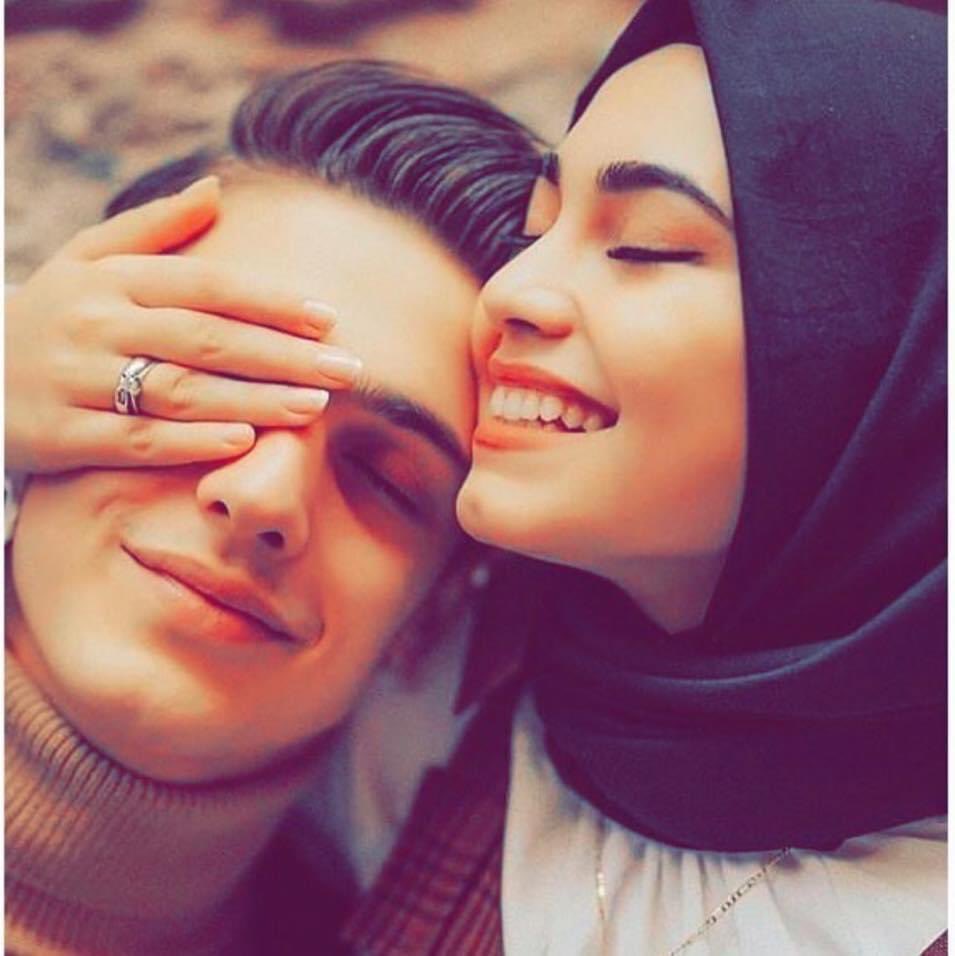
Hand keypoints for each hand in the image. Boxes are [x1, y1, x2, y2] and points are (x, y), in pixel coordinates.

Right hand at [6, 175, 360, 472]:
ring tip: (313, 405)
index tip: (328, 319)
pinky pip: (134, 440)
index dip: (270, 302)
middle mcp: (96, 324)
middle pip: (205, 339)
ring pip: (178, 390)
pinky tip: (243, 442)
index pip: (206, 286)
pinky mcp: (61, 434)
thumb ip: (153, 228)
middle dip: (282, 355)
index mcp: (112, 280)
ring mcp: (75, 380)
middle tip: (346, 370)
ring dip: (251, 399)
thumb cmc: (49, 314)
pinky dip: (190, 440)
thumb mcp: (86, 259)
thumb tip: (218, 189)